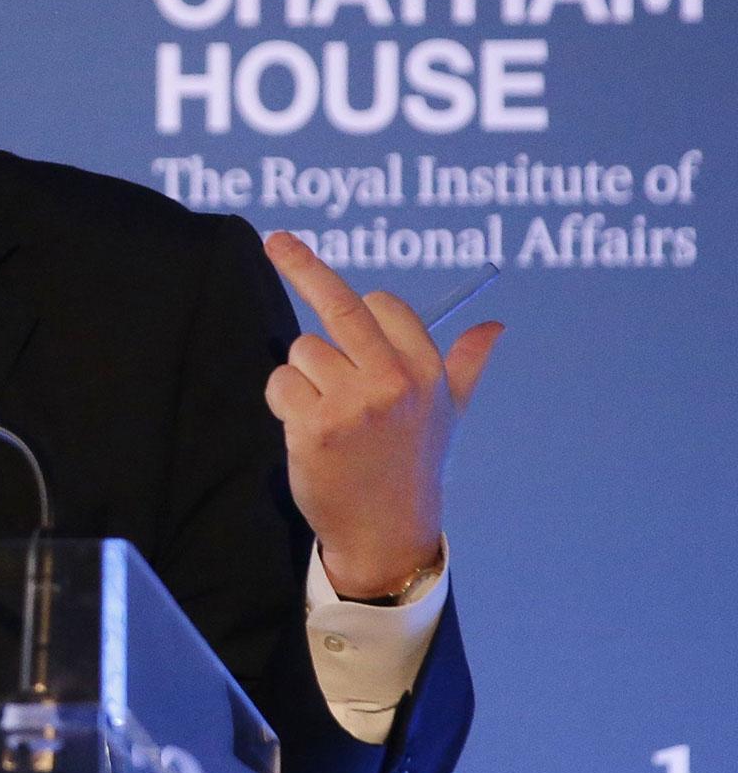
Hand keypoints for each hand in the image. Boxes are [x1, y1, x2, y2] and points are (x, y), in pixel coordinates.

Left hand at [262, 233, 503, 598]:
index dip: (360, 309)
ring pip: (301, 352)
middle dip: (301, 265)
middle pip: (338, 307)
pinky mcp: (313, 427)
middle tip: (275, 239)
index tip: (344, 299)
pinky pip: (280, 384)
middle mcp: (392, 381)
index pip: (381, 304)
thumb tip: (496, 325)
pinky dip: (284, 403)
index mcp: (425, 370)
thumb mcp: (448, 413)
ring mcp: (352, 404)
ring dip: (303, 378)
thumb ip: (467, 363)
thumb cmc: (412, 466)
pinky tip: (308, 431)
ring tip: (329, 418)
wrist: (386, 532)